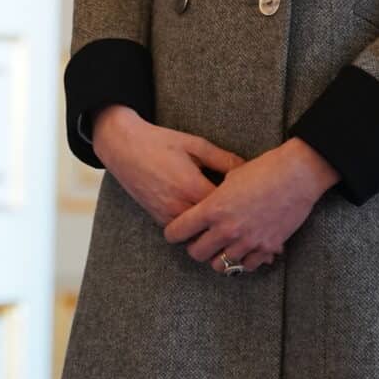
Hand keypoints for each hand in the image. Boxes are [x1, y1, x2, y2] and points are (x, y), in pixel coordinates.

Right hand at [91, 106, 242, 225]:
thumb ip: (224, 159)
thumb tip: (249, 170)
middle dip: (231, 225)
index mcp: (193, 187)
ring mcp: (167, 215)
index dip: (244, 209)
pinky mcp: (158, 218)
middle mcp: (180, 207)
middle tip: (249, 222)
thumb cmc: (160, 141)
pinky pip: (183, 234)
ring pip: (199, 237)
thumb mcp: (196, 145)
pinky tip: (208, 223)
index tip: (256, 206)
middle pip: (215, 229)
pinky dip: (196, 232)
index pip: (227, 210)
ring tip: (230, 224)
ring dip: (213, 232)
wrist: (122, 146)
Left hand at [164, 138, 338, 273]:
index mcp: (212, 208)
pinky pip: (247, 266)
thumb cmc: (262, 170)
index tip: (174, 233)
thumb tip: (206, 205)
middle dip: (195, 248)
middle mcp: (227, 229)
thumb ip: (214, 196)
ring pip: (220, 265)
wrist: (296, 176)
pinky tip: (243, 250)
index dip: (173, 233)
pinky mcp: (267, 248)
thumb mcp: (229, 178)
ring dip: (218, 257)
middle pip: (197, 254)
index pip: (178, 231)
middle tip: (199, 241)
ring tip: (221, 248)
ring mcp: (247, 241)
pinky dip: (243, 261)